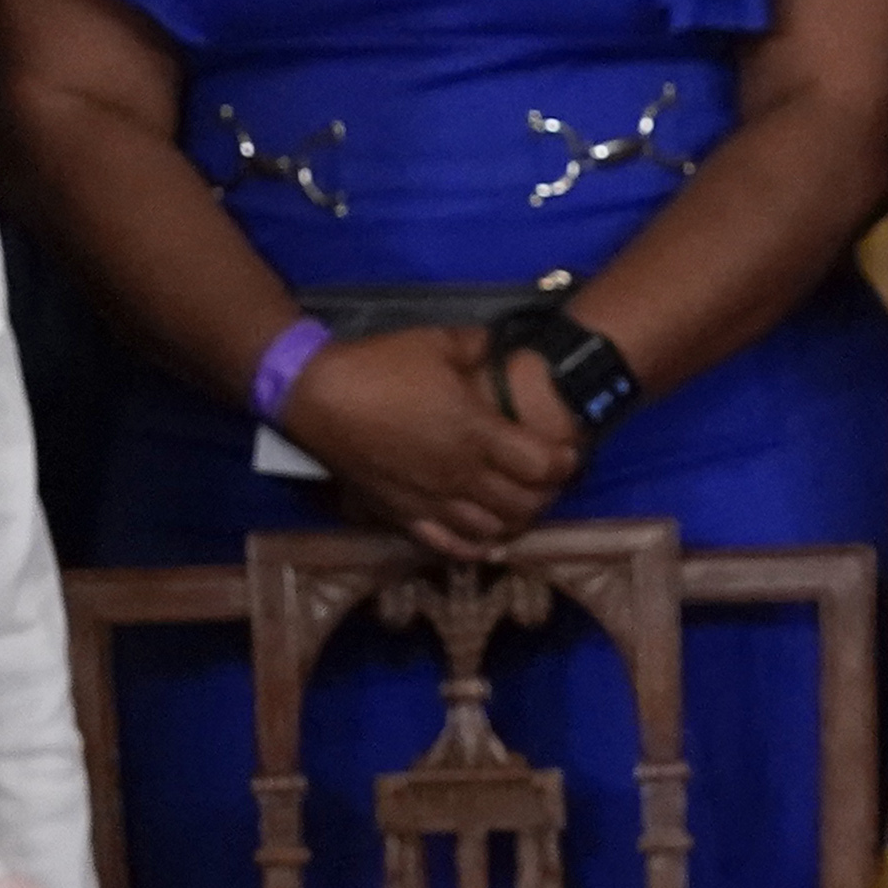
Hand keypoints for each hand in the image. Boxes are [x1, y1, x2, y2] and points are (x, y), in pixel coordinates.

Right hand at [278, 323, 578, 559]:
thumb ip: (478, 347)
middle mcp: (463, 476)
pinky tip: (485, 537)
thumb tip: (497, 350)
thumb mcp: (437, 341)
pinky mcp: (406, 516)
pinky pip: (451, 546)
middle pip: (525, 505)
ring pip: (493, 531)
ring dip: (516, 521)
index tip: (569, 451)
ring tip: (519, 504)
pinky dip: (476, 546)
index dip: (564, 462)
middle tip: (549, 479)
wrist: (319, 397)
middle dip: (546, 494)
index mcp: (477, 432)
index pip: (542, 465)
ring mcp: (435, 502)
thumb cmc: (380, 366)